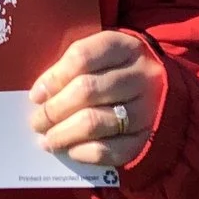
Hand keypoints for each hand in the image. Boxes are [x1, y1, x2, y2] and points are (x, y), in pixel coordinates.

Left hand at [29, 30, 167, 169]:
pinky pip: (112, 150)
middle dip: (53, 110)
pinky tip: (71, 150)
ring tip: (48, 139)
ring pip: (95, 122)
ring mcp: (148, 108)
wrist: (163, 91)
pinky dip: (86, 152)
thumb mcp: (102, 57)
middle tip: (36, 121)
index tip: (36, 95)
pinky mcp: (149, 138)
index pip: (82, 56)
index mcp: (125, 46)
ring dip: (64, 134)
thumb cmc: (118, 71)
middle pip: (86, 90)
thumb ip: (73, 69)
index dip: (54, 77)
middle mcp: (142, 75)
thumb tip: (39, 96)